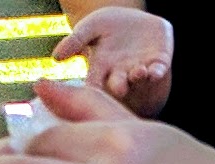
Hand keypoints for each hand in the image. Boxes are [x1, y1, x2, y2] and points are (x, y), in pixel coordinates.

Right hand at [52, 9, 174, 117]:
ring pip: (139, 79)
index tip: (92, 92)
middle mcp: (121, 75)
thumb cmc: (108, 26)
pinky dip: (157, 73)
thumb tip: (56, 57)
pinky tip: (155, 71)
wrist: (134, 20)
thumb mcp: (90, 28)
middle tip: (119, 87)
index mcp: (102, 70)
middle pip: (118, 85)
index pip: (95, 84)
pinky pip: (158, 71)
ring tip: (138, 72)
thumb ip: (75, 41)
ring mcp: (140, 71)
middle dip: (119, 86)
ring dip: (139, 77)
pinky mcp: (158, 63)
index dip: (93, 90)